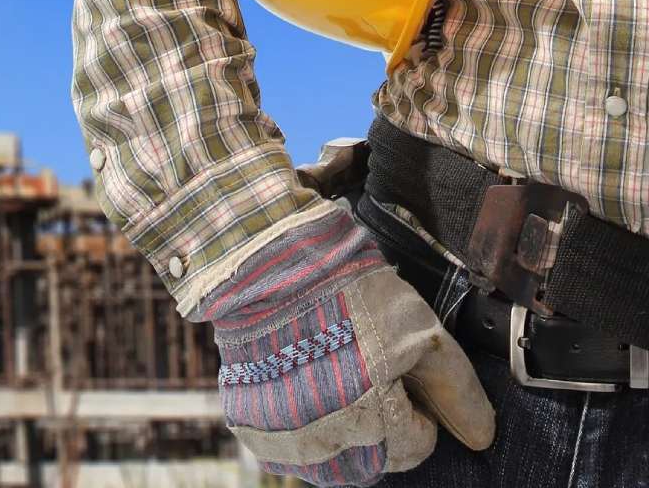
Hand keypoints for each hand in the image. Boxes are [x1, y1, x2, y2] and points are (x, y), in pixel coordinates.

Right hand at [195, 203, 493, 485]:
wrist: (269, 263)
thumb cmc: (345, 292)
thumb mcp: (419, 330)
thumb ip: (457, 389)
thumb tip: (480, 437)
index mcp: (368, 418)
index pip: (415, 445)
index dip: (417, 411)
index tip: (400, 376)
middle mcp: (320, 437)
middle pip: (373, 462)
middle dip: (381, 427)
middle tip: (366, 375)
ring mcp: (278, 433)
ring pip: (328, 464)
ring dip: (340, 437)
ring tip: (333, 384)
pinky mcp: (247, 422)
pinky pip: (283, 449)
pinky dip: (297, 431)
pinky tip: (300, 391)